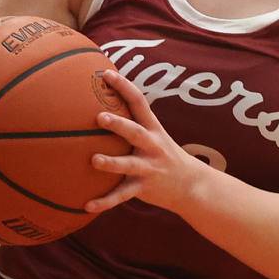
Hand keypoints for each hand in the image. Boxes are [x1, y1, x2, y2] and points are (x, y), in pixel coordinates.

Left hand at [86, 70, 206, 214]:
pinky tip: (86, 205)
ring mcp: (148, 167)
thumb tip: (102, 103)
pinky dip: (104, 201)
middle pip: (135, 132)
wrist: (191, 185)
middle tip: (100, 117)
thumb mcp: (154, 135)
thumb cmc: (164, 155)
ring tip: (94, 160)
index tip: (106, 74)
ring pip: (128, 165)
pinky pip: (121, 196)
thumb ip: (133, 122)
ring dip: (111, 163)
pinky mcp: (143, 188)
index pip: (138, 102)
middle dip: (118, 124)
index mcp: (153, 129)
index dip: (124, 86)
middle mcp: (152, 146)